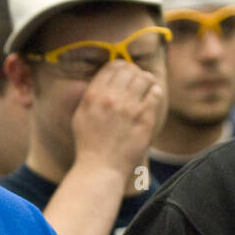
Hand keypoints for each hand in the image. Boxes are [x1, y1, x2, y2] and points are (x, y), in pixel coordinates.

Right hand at [71, 60, 162, 179]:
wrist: (101, 168)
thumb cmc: (89, 145)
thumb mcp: (80, 117)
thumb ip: (90, 96)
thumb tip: (102, 80)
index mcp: (93, 96)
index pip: (112, 66)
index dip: (121, 66)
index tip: (125, 72)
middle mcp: (111, 98)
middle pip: (130, 69)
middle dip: (135, 72)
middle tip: (138, 80)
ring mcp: (129, 108)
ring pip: (145, 78)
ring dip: (147, 80)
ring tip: (147, 86)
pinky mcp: (144, 118)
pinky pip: (155, 94)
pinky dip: (155, 93)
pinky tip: (152, 97)